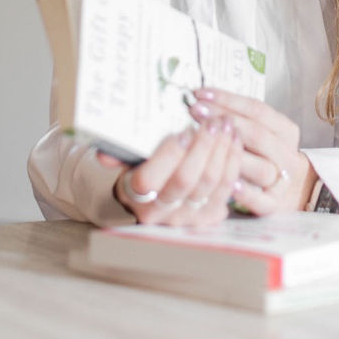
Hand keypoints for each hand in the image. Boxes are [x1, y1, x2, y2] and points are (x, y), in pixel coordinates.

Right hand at [98, 115, 241, 226]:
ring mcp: (188, 216)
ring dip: (222, 150)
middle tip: (213, 122)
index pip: (149, 180)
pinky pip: (227, 187)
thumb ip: (117, 154)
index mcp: (136, 196)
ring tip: (227, 125)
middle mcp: (162, 212)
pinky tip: (235, 139)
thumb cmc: (141, 170)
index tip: (183, 131)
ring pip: (210, 183)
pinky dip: (233, 161)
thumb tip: (103, 155)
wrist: (153, 199)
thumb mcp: (126, 161)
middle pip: (186, 180)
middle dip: (203, 147)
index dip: (168, 155)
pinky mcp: (210, 215)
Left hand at [188, 89, 316, 215]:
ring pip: (261, 168)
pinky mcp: (275, 204)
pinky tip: (228, 184)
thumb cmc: (262, 153)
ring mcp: (283, 180)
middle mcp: (287, 154)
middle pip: (257, 135)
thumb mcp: (259, 130)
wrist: (289, 187)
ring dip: (233, 156)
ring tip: (208, 145)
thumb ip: (235, 117)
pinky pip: (262, 201)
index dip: (228, 100)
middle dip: (225, 121)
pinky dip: (246, 194)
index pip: (257, 109)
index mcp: (285, 130)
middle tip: (196, 111)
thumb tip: (200, 101)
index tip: (200, 94)